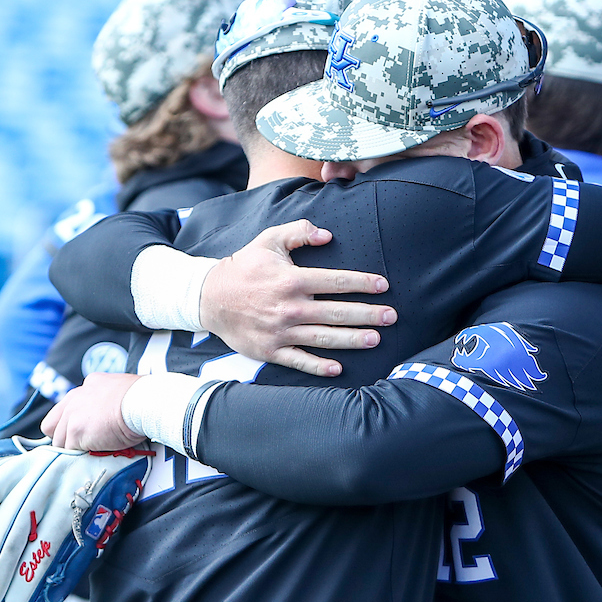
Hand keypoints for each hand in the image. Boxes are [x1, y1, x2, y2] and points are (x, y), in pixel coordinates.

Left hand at [41, 373, 143, 450]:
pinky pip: (69, 451)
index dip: (72, 422)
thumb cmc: (143, 398)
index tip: (83, 431)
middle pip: (53, 426)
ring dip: (73, 450)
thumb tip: (117, 411)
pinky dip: (80, 457)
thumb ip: (111, 399)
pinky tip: (94, 455)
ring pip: (60, 442)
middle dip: (64, 438)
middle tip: (80, 446)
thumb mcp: (123, 391)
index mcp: (89, 386)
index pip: (67, 407)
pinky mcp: (76, 431)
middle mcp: (75, 398)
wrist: (144, 401)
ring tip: (91, 453)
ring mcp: (72, 415)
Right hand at [200, 219, 397, 377]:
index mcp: (292, 280)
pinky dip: (318, 366)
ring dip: (352, 339)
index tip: (384, 285)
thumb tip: (328, 234)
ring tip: (376, 339)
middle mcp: (290, 307)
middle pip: (337, 312)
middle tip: (392, 316)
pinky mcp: (271, 350)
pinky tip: (338, 368)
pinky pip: (299, 360)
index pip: (336, 281)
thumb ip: (299, 232)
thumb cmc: (244, 267)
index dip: (362, 282)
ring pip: (324, 338)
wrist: (209, 297)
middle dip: (368, 314)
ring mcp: (281, 332)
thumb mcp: (269, 240)